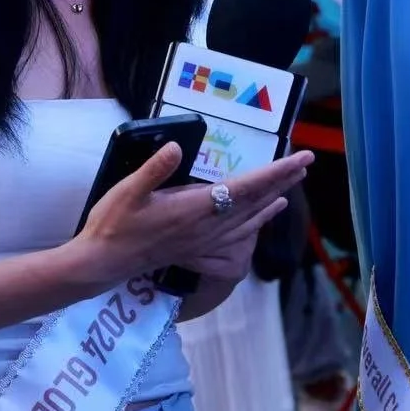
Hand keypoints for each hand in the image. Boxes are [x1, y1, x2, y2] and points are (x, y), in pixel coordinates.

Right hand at [71, 143, 312, 285]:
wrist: (103, 264)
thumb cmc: (113, 224)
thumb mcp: (128, 190)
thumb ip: (155, 169)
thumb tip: (178, 147)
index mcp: (194, 208)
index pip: (244, 187)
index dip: (274, 173)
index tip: (298, 159)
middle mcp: (206, 226)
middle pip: (254, 202)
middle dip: (282, 181)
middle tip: (306, 163)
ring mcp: (203, 240)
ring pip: (249, 219)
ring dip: (273, 201)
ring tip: (293, 186)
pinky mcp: (198, 249)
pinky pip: (237, 236)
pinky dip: (255, 224)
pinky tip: (262, 219)